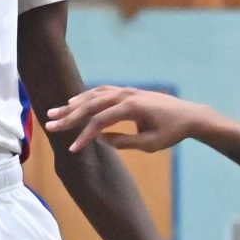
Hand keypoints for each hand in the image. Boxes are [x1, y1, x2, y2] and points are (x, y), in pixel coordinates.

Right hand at [45, 86, 215, 155]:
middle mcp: (126, 95)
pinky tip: (74, 103)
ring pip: (93, 95)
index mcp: (132, 108)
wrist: (189, 115)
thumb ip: (124, 142)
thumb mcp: (150, 144)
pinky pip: (101, 92)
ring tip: (56, 112)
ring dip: (73, 104)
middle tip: (49, 124)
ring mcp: (126, 91)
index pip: (100, 121)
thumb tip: (101, 140)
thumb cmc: (172, 132)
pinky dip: (86, 96)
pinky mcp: (127, 92)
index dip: (84, 135)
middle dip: (69, 116)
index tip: (72, 148)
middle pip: (91, 104)